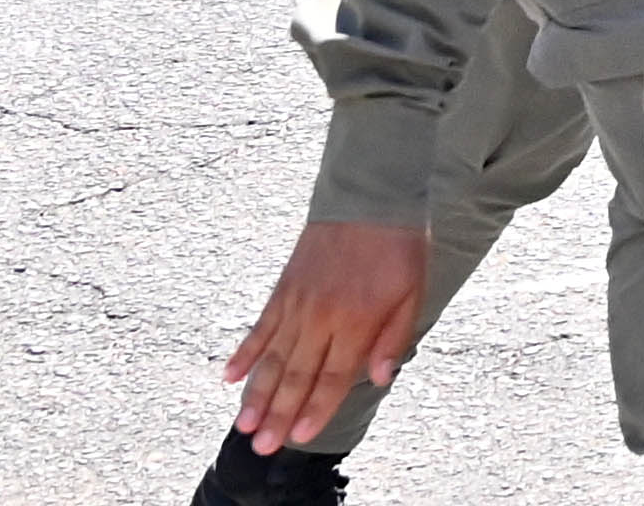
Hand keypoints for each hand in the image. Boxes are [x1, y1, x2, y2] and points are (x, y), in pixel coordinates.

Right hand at [225, 217, 437, 453]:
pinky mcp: (284, 289)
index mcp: (357, 320)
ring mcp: (298, 303)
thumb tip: (380, 378)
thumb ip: (394, 338)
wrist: (370, 195)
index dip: (316, 409)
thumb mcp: (413, 291)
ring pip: (273, 358)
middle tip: (262, 447)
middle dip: (279, 414)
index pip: (333, 376)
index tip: (299, 437)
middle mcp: (321, 317)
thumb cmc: (398, 246)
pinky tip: (230, 377)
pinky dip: (245, 353)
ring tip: (244, 425)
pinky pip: (260, 328)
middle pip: (297, 375)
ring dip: (257, 394)